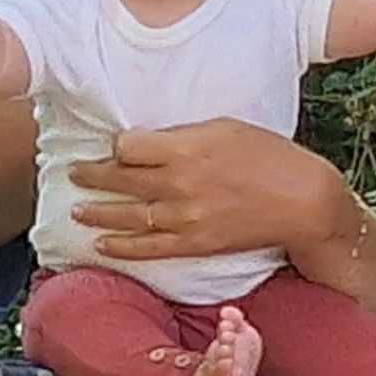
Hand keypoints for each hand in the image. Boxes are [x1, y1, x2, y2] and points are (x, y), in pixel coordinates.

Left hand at [72, 117, 356, 262]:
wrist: (302, 201)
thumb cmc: (269, 156)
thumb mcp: (225, 128)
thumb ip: (183, 135)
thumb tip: (151, 141)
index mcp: (185, 148)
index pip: (129, 146)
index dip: (117, 145)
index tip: (114, 145)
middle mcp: (178, 183)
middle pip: (121, 179)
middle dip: (92, 176)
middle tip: (73, 173)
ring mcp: (185, 217)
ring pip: (128, 216)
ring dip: (97, 214)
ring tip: (76, 212)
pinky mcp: (194, 244)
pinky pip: (149, 248)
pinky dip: (122, 248)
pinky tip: (102, 246)